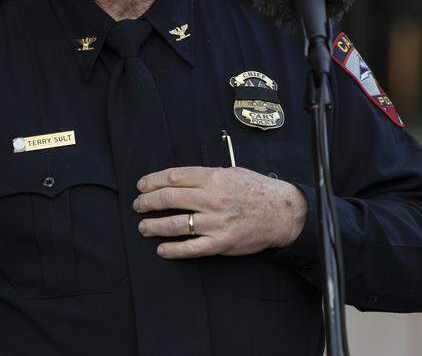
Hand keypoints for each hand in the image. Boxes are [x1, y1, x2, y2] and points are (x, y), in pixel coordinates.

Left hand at [132, 166, 306, 258]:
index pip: (174, 177)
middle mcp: (212, 199)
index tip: (142, 186)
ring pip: (175, 224)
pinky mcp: (221, 243)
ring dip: (154, 226)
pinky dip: (172, 250)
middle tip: (138, 206)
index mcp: (214, 178)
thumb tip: (178, 179)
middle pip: (170, 198)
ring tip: (144, 227)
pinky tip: (162, 249)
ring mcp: (216, 223)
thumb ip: (206, 176)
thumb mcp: (232, 172)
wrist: (283, 212)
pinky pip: (190, 248)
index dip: (153, 181)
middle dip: (148, 202)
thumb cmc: (257, 190)